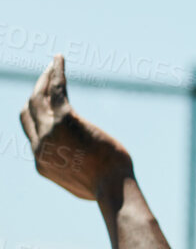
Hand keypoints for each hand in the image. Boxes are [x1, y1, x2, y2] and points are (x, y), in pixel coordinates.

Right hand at [18, 54, 134, 200]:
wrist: (113, 189)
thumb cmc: (108, 189)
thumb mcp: (83, 184)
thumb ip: (73, 171)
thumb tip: (81, 167)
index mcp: (42, 161)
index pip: (30, 130)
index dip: (34, 113)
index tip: (43, 101)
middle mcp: (39, 146)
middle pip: (29, 110)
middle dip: (36, 92)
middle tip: (46, 77)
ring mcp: (49, 132)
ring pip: (38, 97)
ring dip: (44, 78)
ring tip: (53, 64)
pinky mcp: (65, 120)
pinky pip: (55, 89)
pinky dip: (55, 72)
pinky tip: (59, 59)